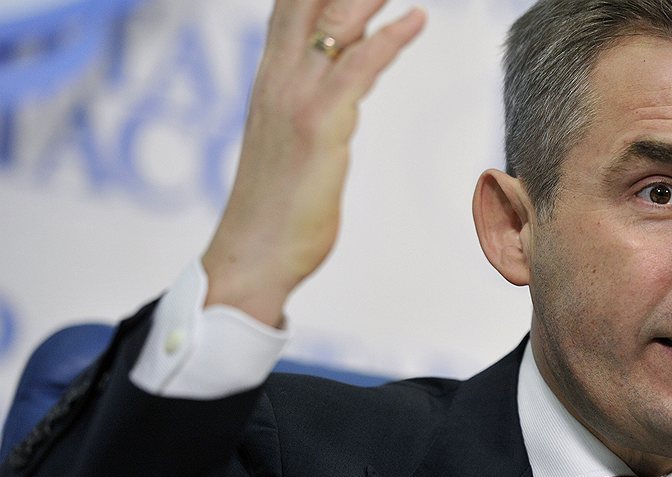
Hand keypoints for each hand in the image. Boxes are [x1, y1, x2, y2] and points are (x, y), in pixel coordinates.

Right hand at [201, 0, 425, 325]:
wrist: (252, 255)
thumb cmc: (274, 209)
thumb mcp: (290, 145)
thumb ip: (311, 109)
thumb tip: (339, 93)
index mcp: (269, 81)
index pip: (288, 10)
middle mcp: (277, 78)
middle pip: (308, 1)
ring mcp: (295, 98)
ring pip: (335, 22)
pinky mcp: (317, 124)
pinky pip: (358, 67)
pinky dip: (390, 38)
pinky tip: (417, 18)